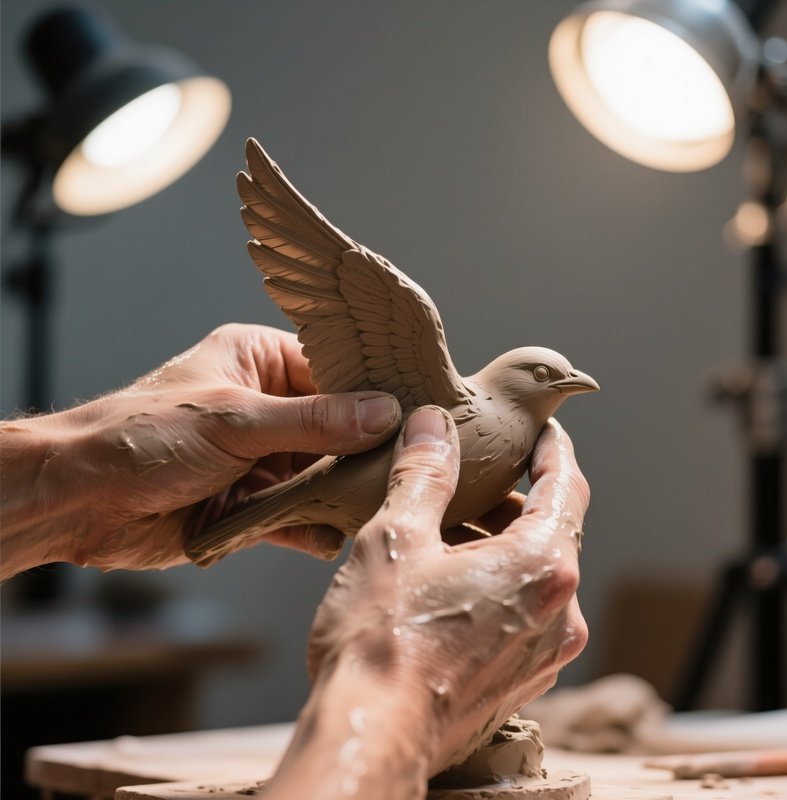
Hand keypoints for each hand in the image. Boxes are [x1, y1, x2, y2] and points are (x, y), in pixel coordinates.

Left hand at [0, 324, 400, 574]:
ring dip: (341, 490)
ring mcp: (260, 456)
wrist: (79, 500)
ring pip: (320, 472)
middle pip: (336, 425)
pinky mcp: (251, 501)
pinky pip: (298, 512)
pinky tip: (333, 535)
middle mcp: (265, 406)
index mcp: (259, 361)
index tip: (416, 415)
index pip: (334, 371)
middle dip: (363, 449)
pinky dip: (314, 525)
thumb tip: (384, 413)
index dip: (373, 393)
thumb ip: (314, 421)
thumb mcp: (235, 421)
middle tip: (405, 467)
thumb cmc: (142, 435)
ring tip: (377, 503)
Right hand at [262, 408, 588, 798]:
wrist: (371, 737)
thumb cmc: (382, 643)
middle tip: (473, 477)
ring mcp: (543, 654)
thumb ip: (423, 474)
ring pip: (533, 574)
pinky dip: (496, 585)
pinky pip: (521, 613)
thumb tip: (432, 427)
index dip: (553, 450)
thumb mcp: (397, 537)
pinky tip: (448, 582)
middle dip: (514, 498)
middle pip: (550, 530)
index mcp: (542, 566)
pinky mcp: (520, 681)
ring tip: (448, 529)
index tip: (543, 430)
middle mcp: (558, 612)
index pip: (566, 486)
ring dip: (500, 543)